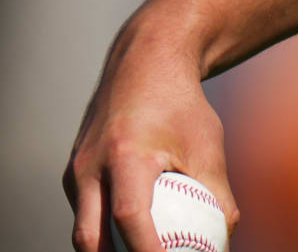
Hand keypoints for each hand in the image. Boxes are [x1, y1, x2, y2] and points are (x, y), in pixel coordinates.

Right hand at [64, 20, 238, 251]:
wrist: (145, 65)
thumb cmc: (183, 106)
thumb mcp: (208, 147)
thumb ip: (218, 195)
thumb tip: (224, 239)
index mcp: (126, 155)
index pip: (130, 216)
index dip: (147, 250)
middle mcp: (91, 165)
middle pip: (89, 236)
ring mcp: (75, 170)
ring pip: (83, 228)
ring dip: (108, 248)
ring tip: (146, 249)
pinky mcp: (73, 172)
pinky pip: (85, 212)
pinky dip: (104, 230)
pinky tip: (132, 237)